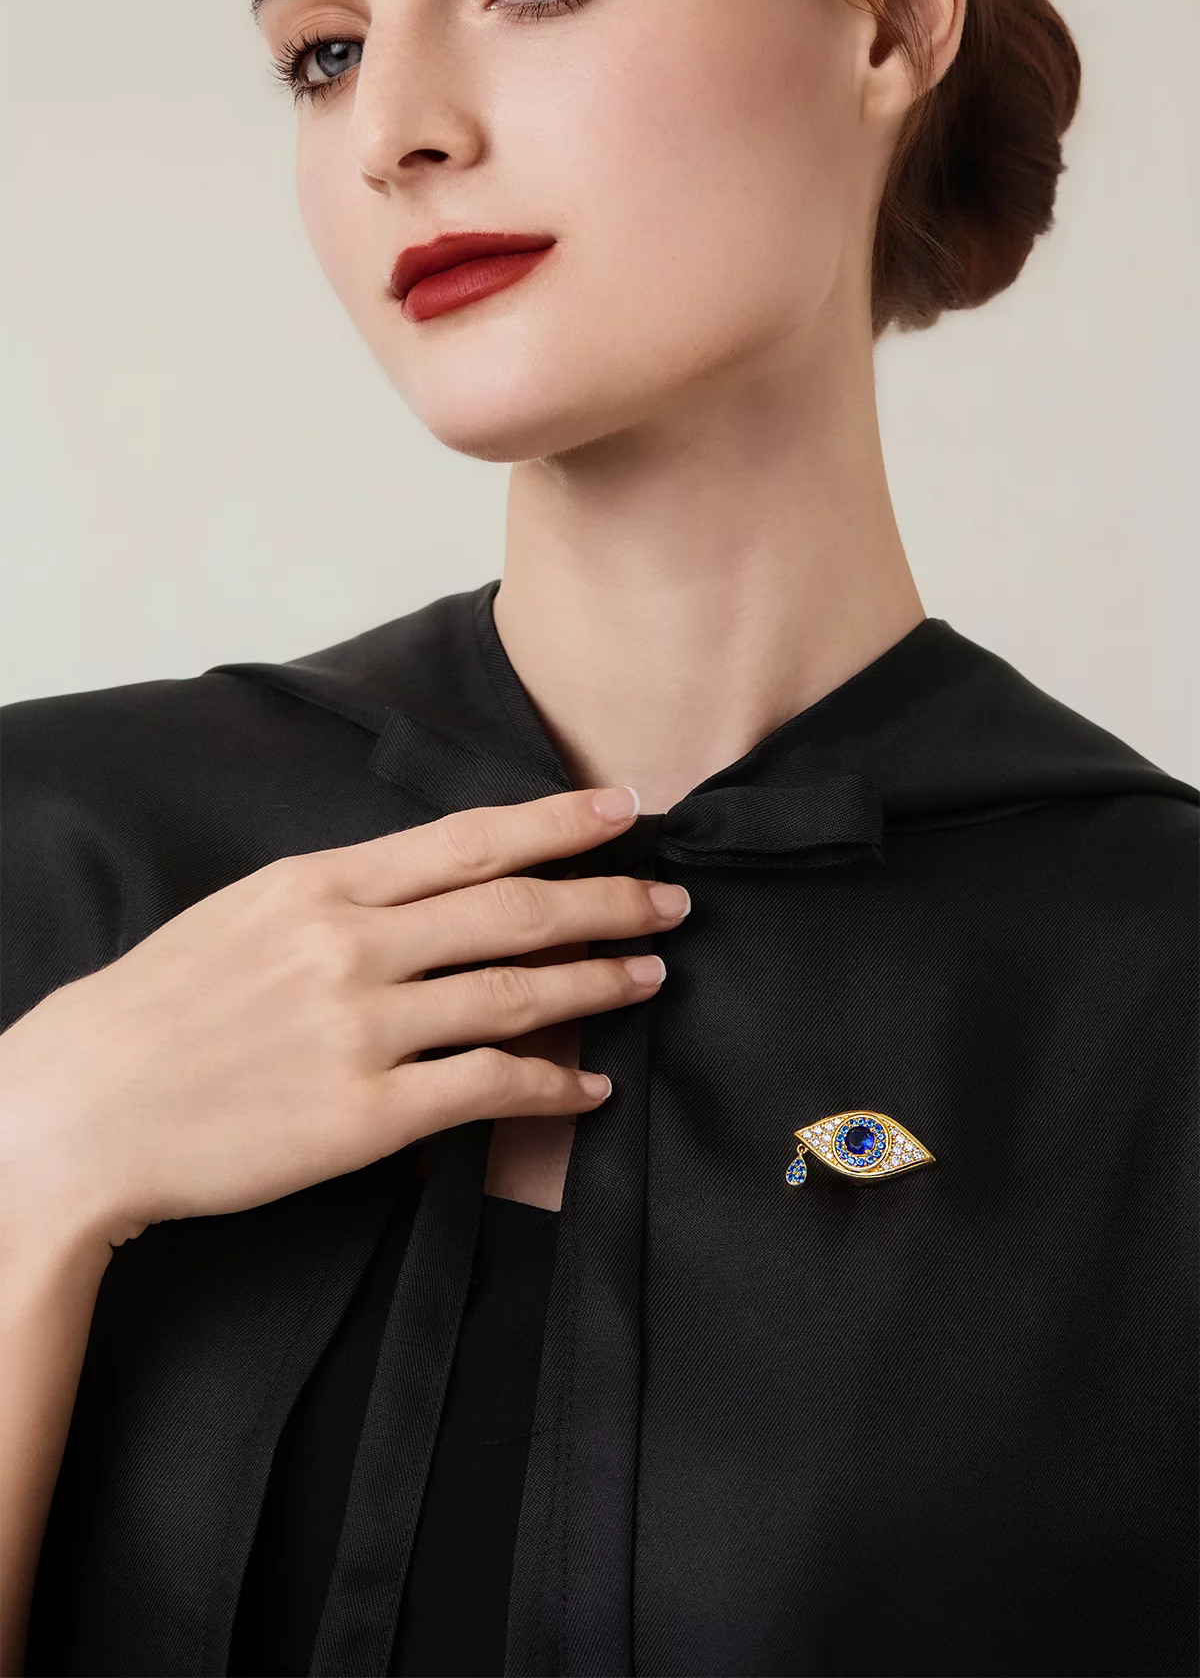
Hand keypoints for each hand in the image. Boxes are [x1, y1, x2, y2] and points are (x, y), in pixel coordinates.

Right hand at [0, 786, 689, 1248]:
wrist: (84, 1109)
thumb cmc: (159, 1009)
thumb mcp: (245, 916)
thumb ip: (342, 898)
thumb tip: (432, 893)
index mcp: (320, 884)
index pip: (467, 840)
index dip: (557, 824)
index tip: (623, 809)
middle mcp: (351, 945)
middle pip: (511, 910)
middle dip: (605, 899)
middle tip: (671, 899)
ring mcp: (362, 1030)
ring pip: (514, 994)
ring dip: (597, 983)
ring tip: (649, 976)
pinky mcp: (367, 1114)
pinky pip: (487, 1088)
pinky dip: (551, 1083)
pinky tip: (589, 1085)